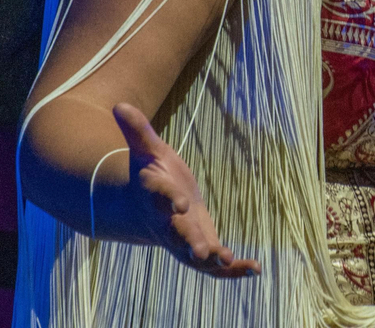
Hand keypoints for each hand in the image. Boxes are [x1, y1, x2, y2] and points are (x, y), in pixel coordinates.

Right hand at [113, 102, 259, 277]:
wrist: (144, 208)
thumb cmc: (150, 174)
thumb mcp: (146, 151)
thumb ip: (137, 131)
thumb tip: (119, 105)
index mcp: (156, 197)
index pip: (161, 198)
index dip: (170, 199)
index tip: (181, 202)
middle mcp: (167, 223)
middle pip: (177, 235)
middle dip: (190, 243)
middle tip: (203, 251)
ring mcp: (182, 239)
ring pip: (194, 257)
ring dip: (212, 261)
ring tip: (231, 260)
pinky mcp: (198, 247)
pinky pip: (213, 266)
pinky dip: (233, 270)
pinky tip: (256, 269)